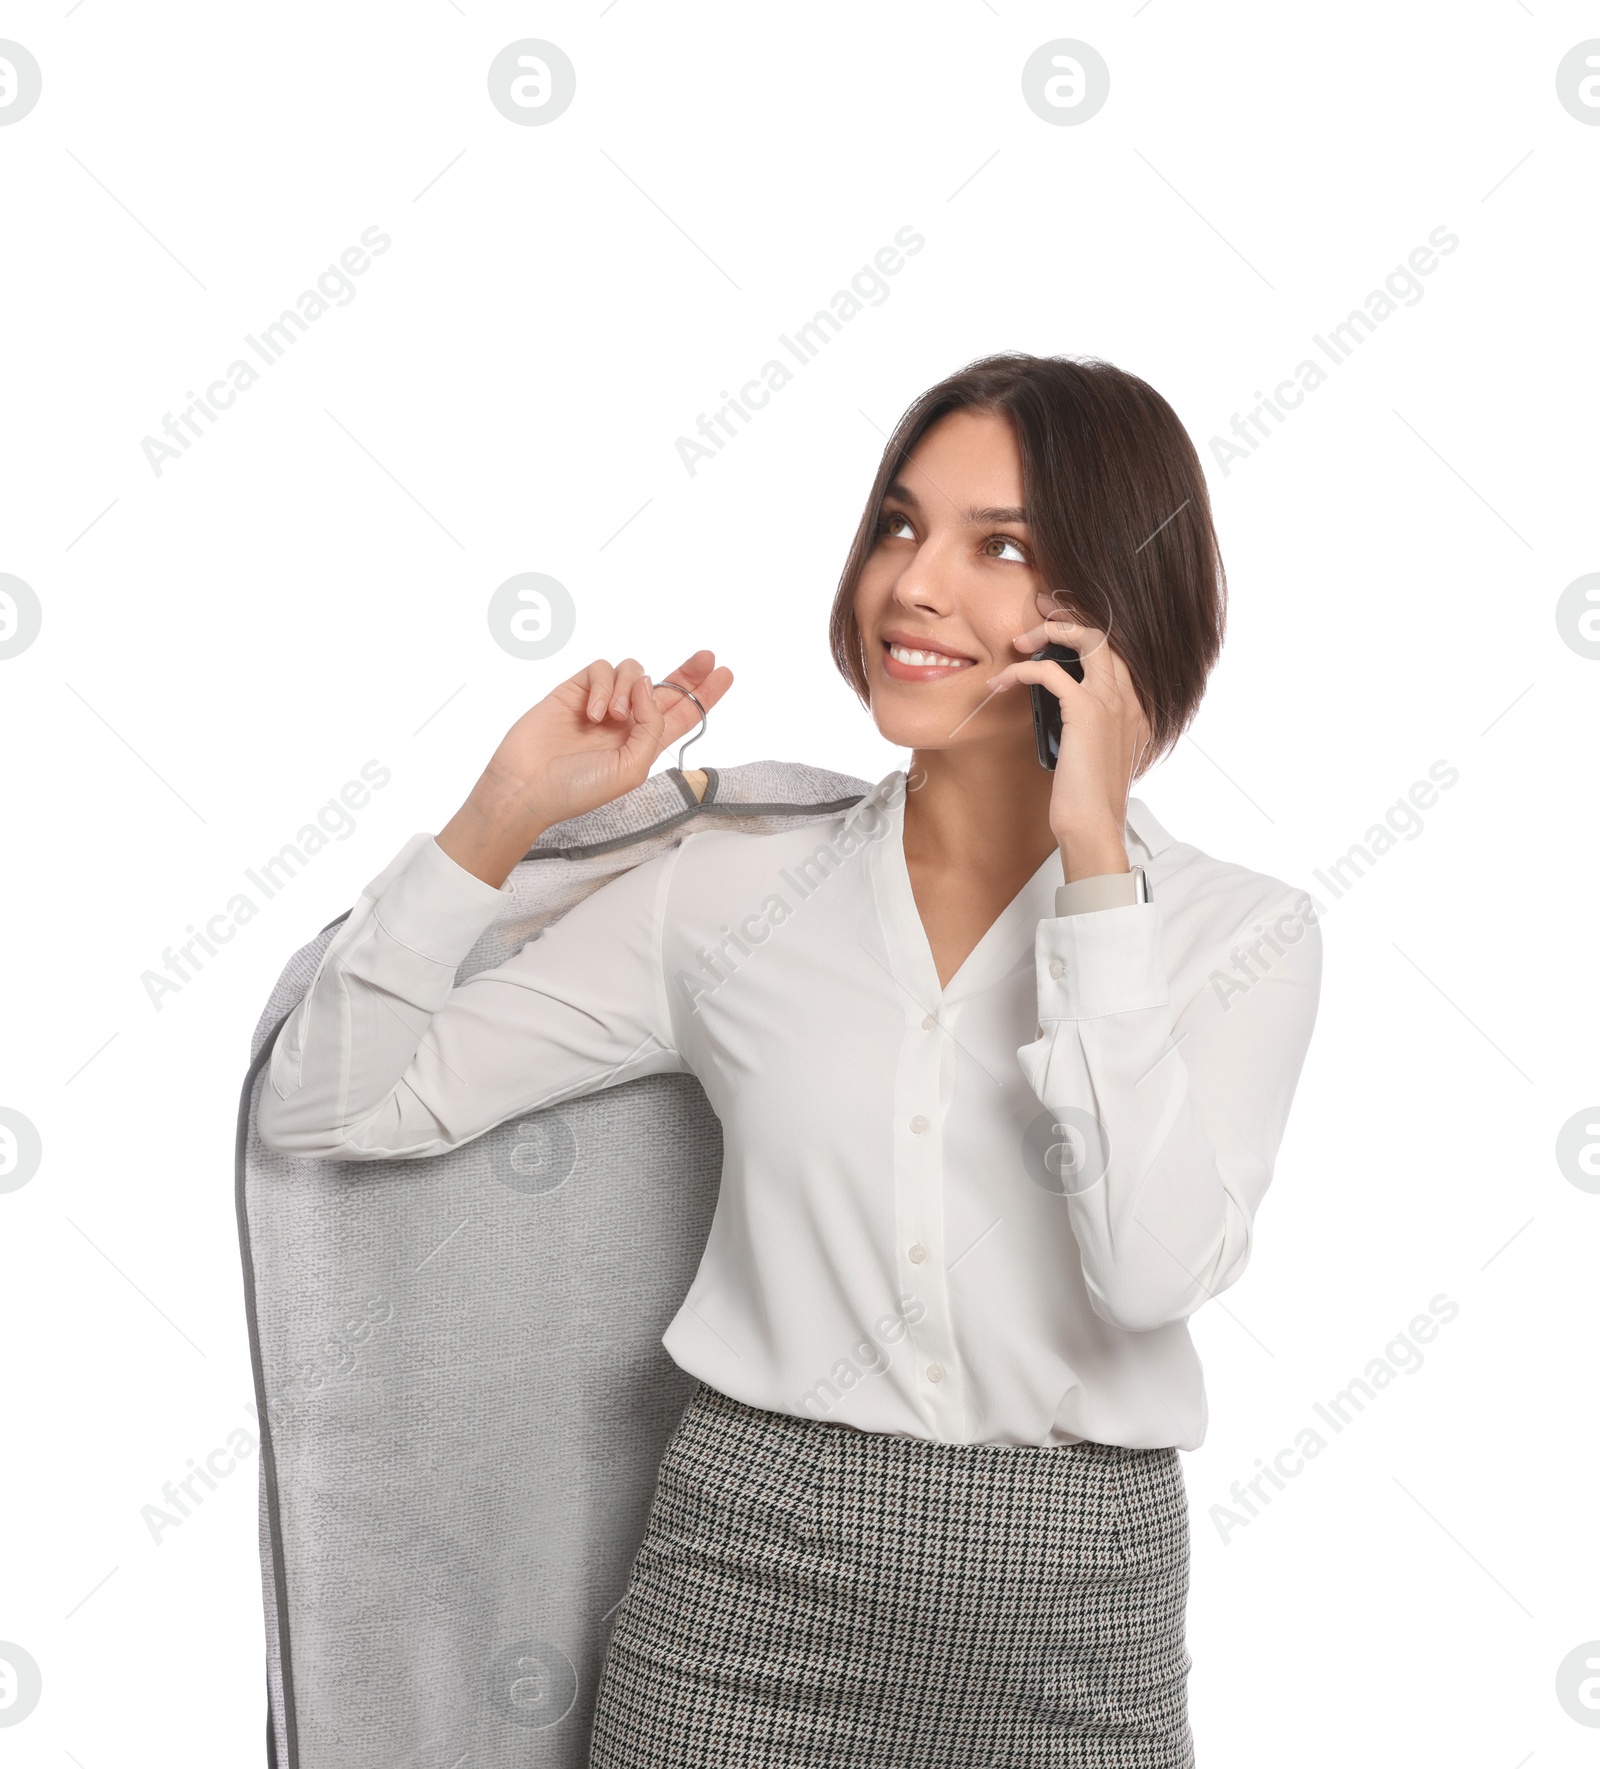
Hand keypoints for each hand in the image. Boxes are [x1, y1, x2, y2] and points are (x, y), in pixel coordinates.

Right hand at [438, 649, 733, 885]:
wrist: (527, 786)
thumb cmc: (577, 789)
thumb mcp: (632, 768)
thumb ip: (652, 728)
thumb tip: (650, 687)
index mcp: (644, 744)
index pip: (682, 714)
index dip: (705, 695)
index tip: (725, 674)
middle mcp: (627, 721)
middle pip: (665, 686)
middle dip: (688, 671)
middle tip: (707, 657)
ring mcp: (601, 704)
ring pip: (631, 671)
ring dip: (629, 688)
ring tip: (614, 717)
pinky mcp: (575, 690)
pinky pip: (600, 669)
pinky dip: (603, 685)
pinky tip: (594, 711)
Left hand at [985, 614, 1152, 882]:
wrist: (1093, 826)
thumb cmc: (1087, 797)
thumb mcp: (1090, 751)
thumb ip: (1085, 724)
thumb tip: (1055, 705)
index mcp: (1134, 705)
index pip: (1113, 650)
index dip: (1083, 628)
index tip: (1055, 622)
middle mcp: (1129, 697)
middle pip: (1104, 633)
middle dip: (1068, 615)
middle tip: (1038, 610)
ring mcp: (1112, 701)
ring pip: (1086, 638)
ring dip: (1048, 631)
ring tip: (1019, 642)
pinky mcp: (1086, 712)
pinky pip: (1051, 671)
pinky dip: (1022, 670)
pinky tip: (1003, 682)